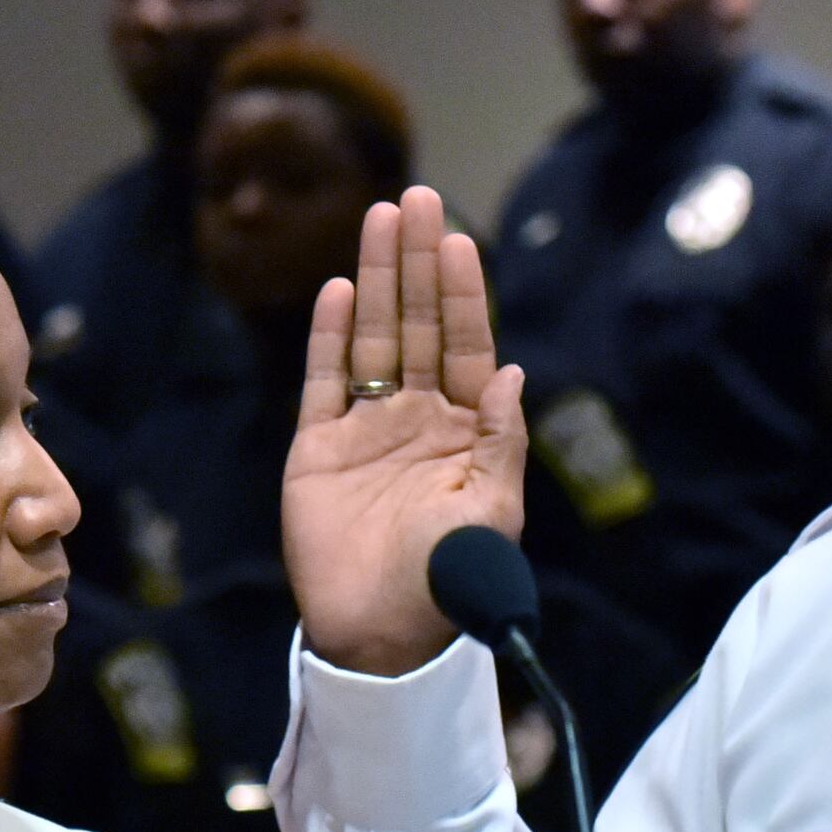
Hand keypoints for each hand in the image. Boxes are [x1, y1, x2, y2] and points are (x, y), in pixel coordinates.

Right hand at [283, 187, 527, 676]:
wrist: (381, 634)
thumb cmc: (449, 582)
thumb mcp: (493, 512)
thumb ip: (502, 442)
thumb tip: (513, 372)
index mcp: (465, 430)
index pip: (468, 345)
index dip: (464, 293)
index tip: (460, 239)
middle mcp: (416, 417)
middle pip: (419, 324)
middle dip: (420, 262)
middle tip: (418, 197)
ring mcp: (366, 429)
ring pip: (373, 338)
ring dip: (378, 279)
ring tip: (380, 218)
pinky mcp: (318, 449)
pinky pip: (324, 380)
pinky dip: (330, 336)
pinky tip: (339, 290)